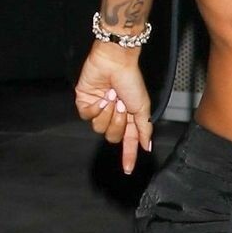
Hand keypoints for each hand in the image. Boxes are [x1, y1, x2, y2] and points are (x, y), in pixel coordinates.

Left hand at [75, 43, 153, 176]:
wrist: (115, 62)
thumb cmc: (131, 81)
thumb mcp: (143, 107)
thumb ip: (144, 129)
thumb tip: (147, 147)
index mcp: (128, 117)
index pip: (128, 142)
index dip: (128, 156)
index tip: (128, 170)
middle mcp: (113, 115)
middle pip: (112, 136)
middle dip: (118, 123)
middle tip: (122, 105)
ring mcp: (98, 109)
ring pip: (98, 128)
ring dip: (107, 113)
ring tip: (112, 97)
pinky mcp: (84, 102)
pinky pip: (86, 116)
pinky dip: (95, 108)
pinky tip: (101, 97)